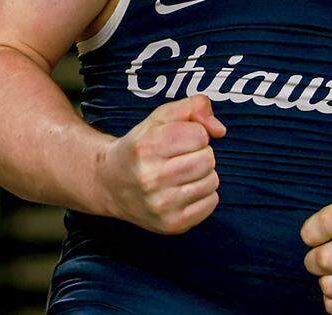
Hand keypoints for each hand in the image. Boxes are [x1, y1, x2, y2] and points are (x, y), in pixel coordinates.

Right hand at [101, 93, 225, 233]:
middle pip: (208, 158)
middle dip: (200, 153)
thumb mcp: (161, 117)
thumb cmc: (141, 146)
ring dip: (203, 174)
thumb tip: (220, 130)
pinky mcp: (172, 225)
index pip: (200, 135)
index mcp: (147, 147)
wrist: (111, 184)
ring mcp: (161, 205)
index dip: (194, 133)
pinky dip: (204, 194)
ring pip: (212, 181)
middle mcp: (151, 178)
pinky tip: (184, 190)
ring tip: (182, 174)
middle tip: (181, 157)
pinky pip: (211, 203)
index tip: (178, 140)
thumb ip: (194, 107)